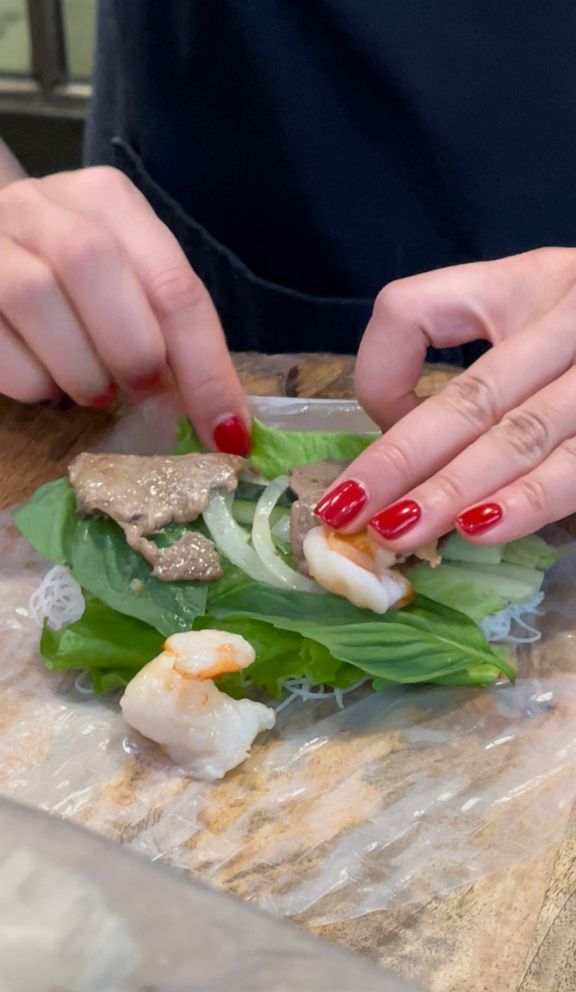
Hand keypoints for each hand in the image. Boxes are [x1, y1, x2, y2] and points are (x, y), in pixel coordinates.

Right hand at [0, 167, 249, 454]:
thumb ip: (166, 328)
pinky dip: (31, 381)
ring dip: (80, 369)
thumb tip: (217, 416)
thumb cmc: (75, 278)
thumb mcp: (129, 283)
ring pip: (35, 296)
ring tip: (95, 391)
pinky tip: (47, 383)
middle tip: (144, 392)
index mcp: (109, 201)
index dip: (206, 368)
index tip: (226, 433)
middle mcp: (44, 204)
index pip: (172, 283)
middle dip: (133, 350)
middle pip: (94, 263)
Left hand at [314, 248, 575, 547]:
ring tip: (399, 533)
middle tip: (348, 512)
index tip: (380, 420)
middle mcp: (572, 314)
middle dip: (402, 462)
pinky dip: (532, 501)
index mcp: (527, 282)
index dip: (380, 372)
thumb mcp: (537, 308)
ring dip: (454, 493)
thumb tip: (402, 431)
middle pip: (471, 396)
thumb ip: (472, 354)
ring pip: (524, 435)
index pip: (415, 309)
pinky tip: (485, 528)